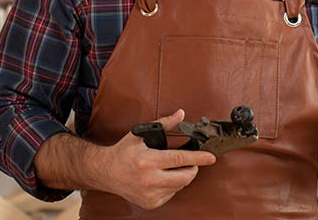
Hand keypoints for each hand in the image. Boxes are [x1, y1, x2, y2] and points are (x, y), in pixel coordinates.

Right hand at [97, 109, 215, 209]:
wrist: (106, 172)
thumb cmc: (124, 152)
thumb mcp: (141, 134)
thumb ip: (164, 124)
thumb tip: (181, 113)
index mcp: (147, 160)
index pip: (179, 159)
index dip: (198, 158)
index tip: (211, 157)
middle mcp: (149, 180)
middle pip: (185, 177)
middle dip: (193, 168)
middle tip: (189, 161)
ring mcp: (149, 194)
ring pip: (180, 186)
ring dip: (182, 176)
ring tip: (169, 168)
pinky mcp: (150, 203)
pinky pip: (172, 194)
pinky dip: (173, 185)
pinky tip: (162, 177)